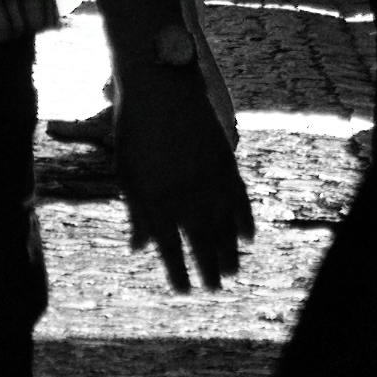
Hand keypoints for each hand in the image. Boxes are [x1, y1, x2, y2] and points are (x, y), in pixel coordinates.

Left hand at [117, 49, 252, 293]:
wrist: (159, 86)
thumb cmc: (135, 132)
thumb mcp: (129, 175)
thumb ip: (137, 214)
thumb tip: (139, 250)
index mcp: (155, 200)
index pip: (169, 249)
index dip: (177, 273)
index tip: (184, 290)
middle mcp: (185, 195)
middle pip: (201, 243)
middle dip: (208, 269)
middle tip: (216, 289)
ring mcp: (208, 178)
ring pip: (223, 225)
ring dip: (229, 252)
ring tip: (233, 272)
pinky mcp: (225, 161)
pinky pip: (239, 198)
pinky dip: (245, 219)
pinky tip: (248, 237)